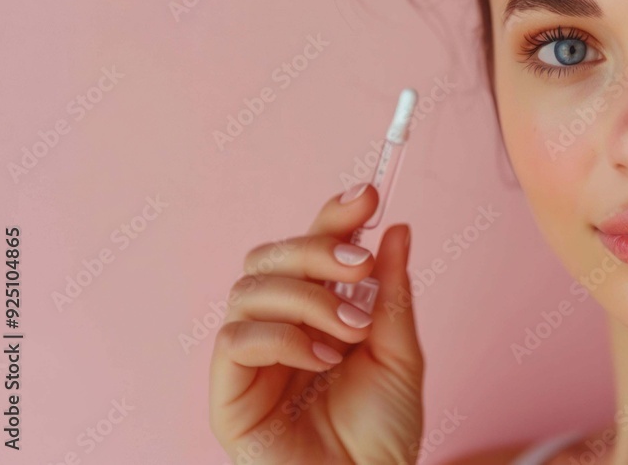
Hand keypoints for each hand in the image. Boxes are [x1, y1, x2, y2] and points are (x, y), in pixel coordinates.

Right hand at [209, 184, 424, 463]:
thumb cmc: (382, 431)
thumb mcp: (399, 353)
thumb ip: (392, 293)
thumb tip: (396, 228)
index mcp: (315, 311)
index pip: (309, 247)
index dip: (332, 216)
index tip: (369, 196)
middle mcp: (277, 326)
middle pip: (269, 255)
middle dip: (316, 249)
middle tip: (360, 266)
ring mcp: (249, 357)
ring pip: (251, 287)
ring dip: (307, 298)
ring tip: (351, 331)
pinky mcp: (228, 390)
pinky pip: (237, 336)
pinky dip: (285, 336)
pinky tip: (323, 358)